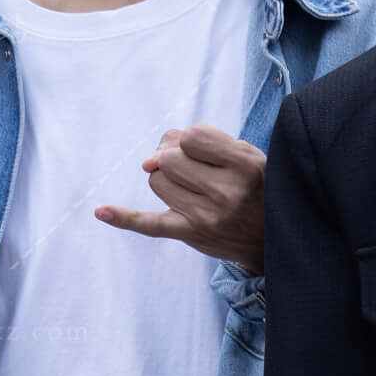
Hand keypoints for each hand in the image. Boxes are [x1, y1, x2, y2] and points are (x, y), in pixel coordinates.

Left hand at [95, 124, 265, 267]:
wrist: (274, 238)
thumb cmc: (256, 186)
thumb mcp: (246, 154)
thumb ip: (202, 141)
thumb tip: (149, 159)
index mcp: (245, 166)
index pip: (191, 136)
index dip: (190, 139)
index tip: (202, 150)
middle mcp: (226, 193)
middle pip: (168, 159)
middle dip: (173, 156)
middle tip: (193, 167)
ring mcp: (207, 218)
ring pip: (156, 181)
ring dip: (167, 178)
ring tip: (191, 187)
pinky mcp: (191, 235)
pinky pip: (150, 224)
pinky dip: (124, 217)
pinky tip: (101, 211)